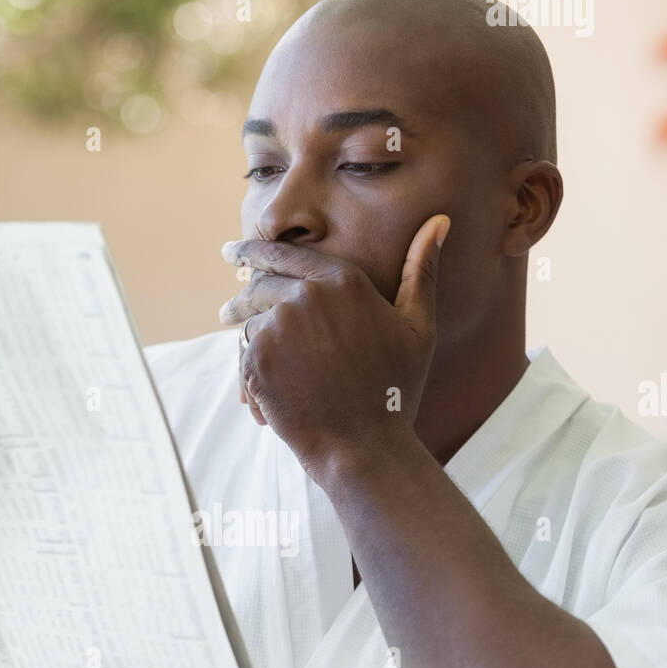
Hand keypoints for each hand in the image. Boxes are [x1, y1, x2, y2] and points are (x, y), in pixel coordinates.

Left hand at [219, 214, 449, 482]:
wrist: (366, 446)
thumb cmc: (396, 390)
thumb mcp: (417, 327)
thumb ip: (420, 270)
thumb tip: (440, 221)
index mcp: (342, 280)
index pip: (283, 254)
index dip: (252, 250)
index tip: (230, 252)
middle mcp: (306, 296)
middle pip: (258, 287)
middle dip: (241, 298)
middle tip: (227, 311)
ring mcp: (279, 327)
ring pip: (249, 325)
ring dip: (250, 342)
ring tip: (256, 364)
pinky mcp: (257, 360)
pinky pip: (242, 357)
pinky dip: (249, 375)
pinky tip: (261, 398)